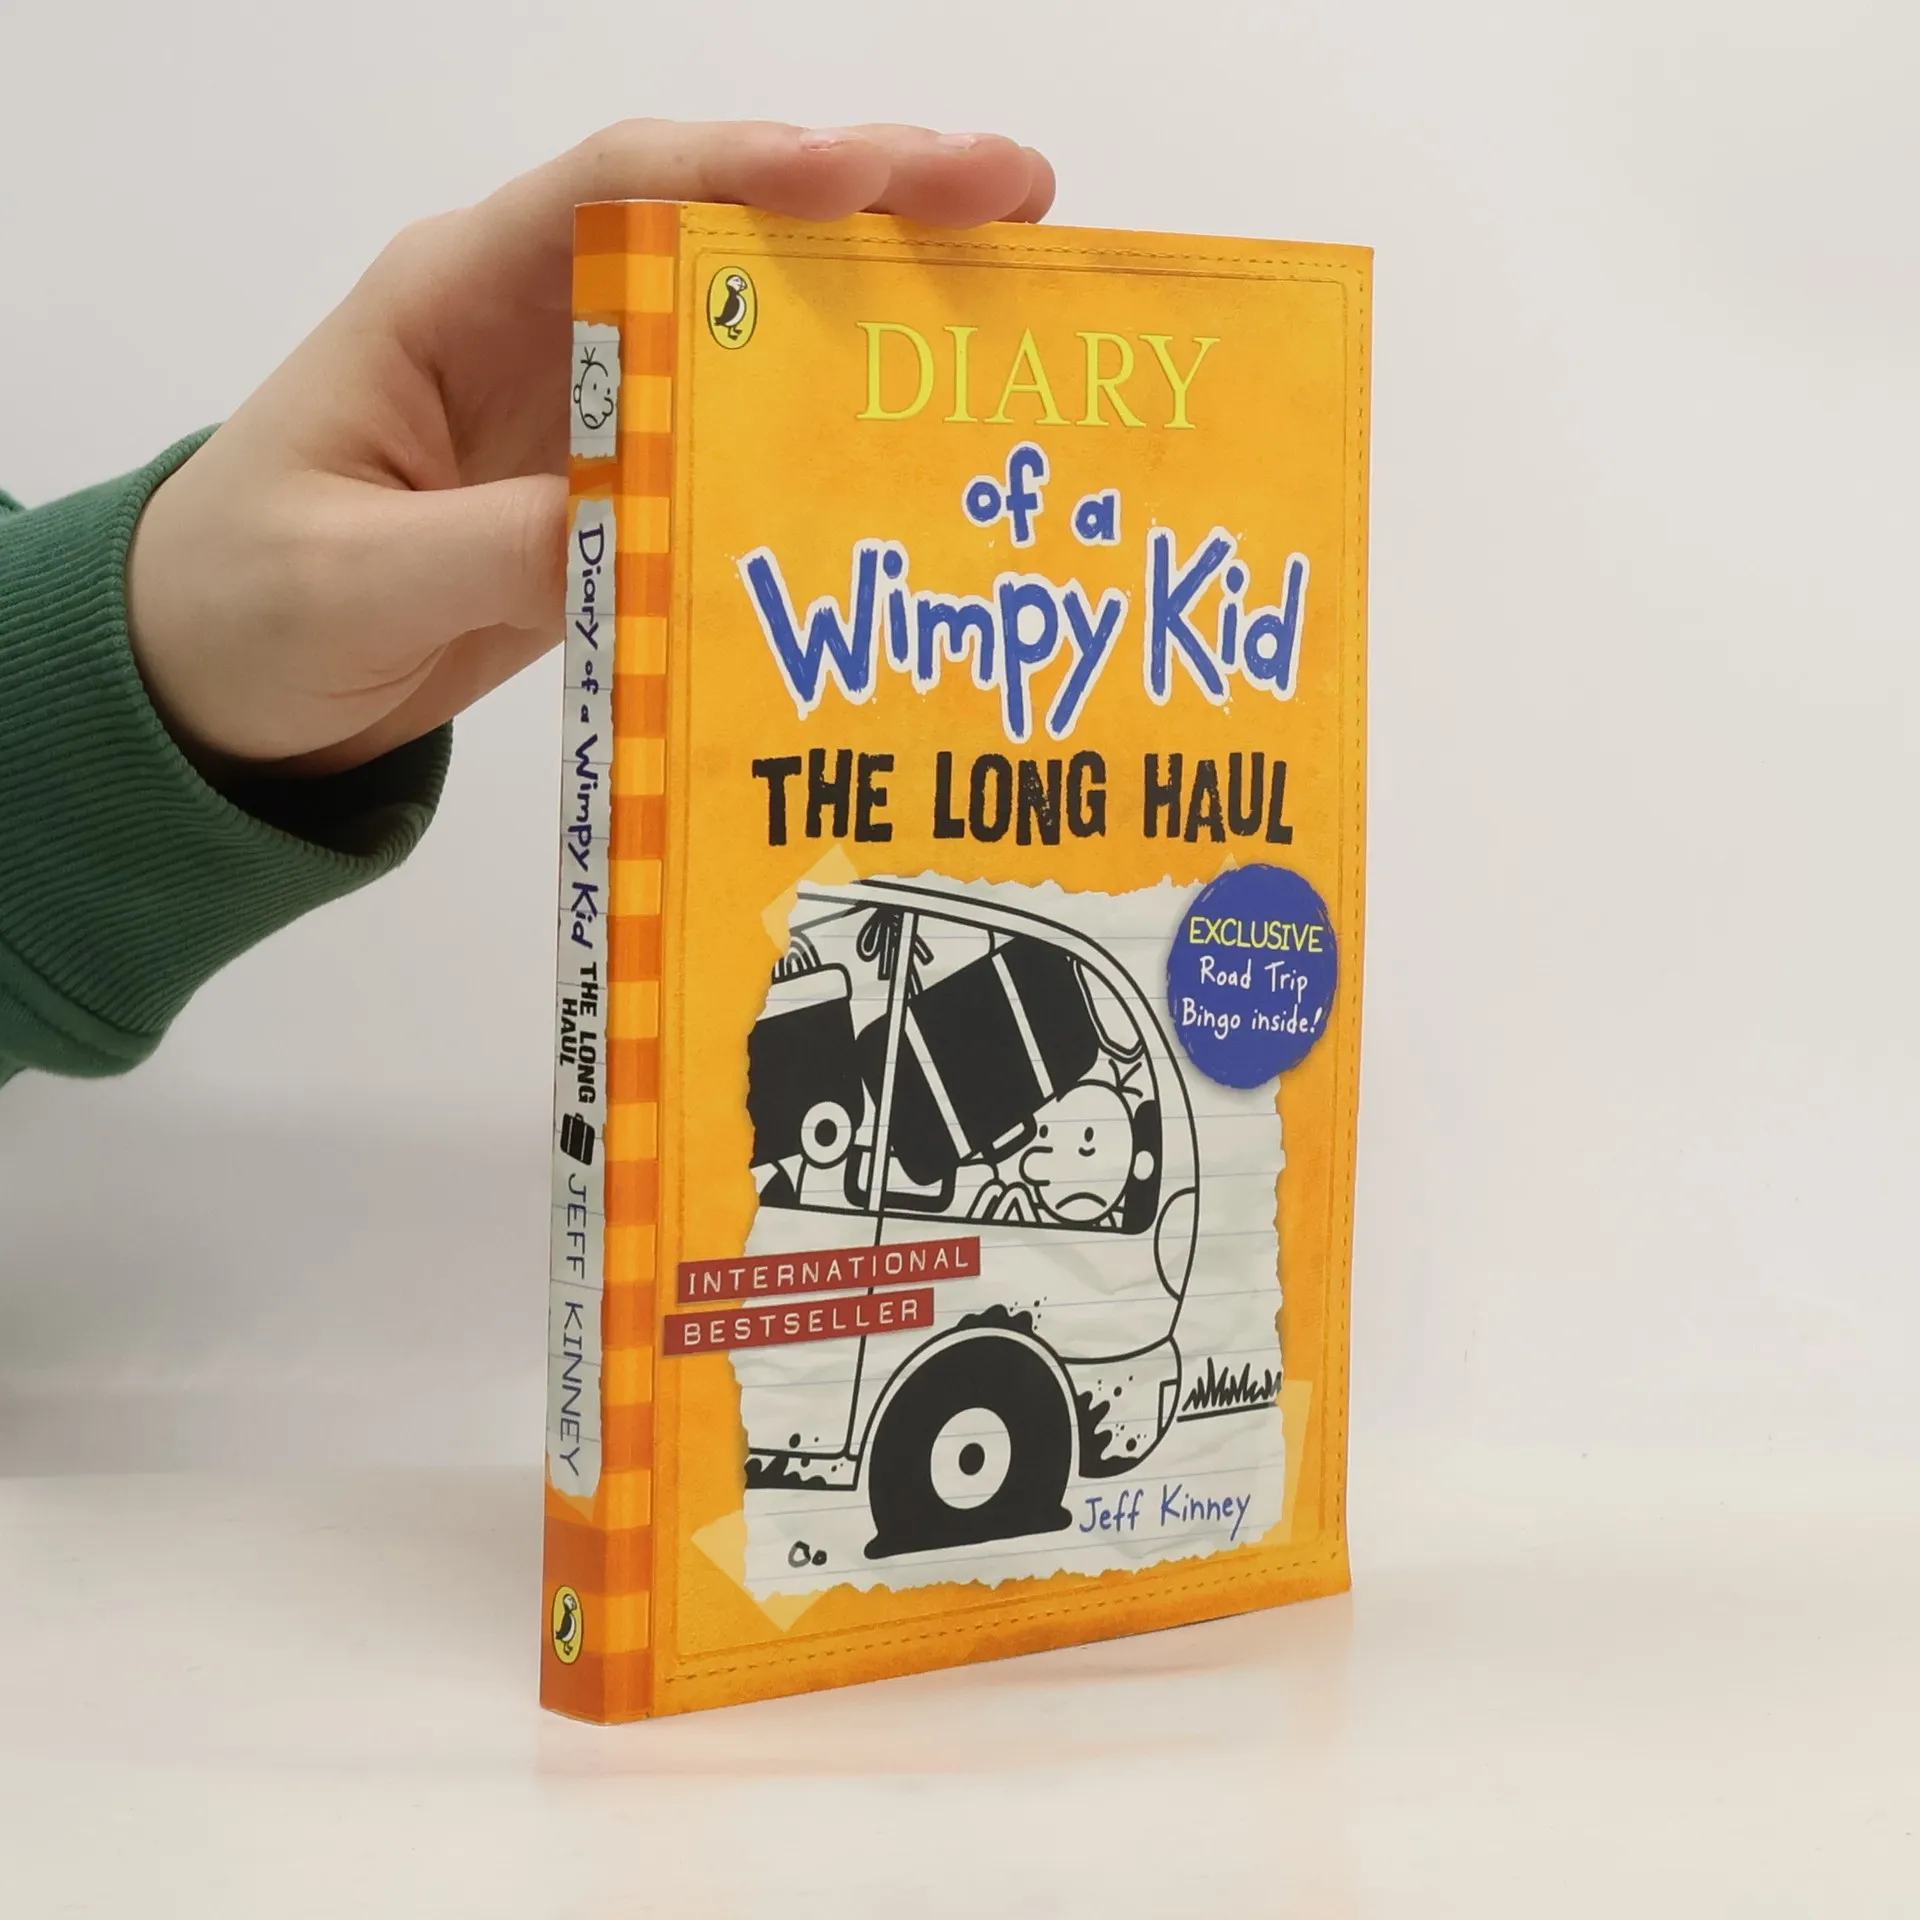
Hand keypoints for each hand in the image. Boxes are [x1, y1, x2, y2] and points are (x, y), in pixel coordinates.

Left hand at [125, 121, 1054, 777]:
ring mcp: (584, 411)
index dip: (751, 170)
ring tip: (1012, 301)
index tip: (874, 180)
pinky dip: (826, 436)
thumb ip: (492, 549)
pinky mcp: (611, 496)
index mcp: (456, 298)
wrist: (218, 689)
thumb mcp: (355, 579)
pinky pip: (734, 446)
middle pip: (719, 233)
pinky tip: (912, 454)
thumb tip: (650, 530)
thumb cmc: (241, 606)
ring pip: (747, 330)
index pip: (617, 188)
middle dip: (869, 206)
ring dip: (873, 311)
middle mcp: (538, 327)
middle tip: (1020, 201)